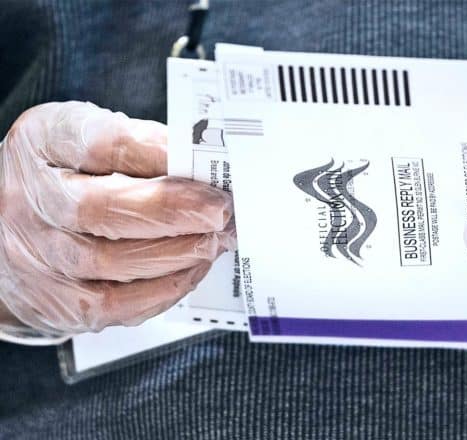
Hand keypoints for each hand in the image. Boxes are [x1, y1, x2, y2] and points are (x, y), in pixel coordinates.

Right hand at [0, 101, 234, 342]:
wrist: (9, 230)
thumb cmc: (67, 179)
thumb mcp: (91, 142)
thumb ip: (141, 146)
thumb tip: (206, 165)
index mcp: (42, 143)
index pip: (98, 144)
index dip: (155, 151)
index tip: (201, 156)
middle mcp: (27, 200)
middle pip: (100, 210)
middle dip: (174, 211)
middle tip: (221, 210)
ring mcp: (35, 255)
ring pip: (111, 263)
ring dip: (177, 253)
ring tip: (215, 239)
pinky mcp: (54, 302)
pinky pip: (114, 305)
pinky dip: (163, 289)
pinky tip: (191, 270)